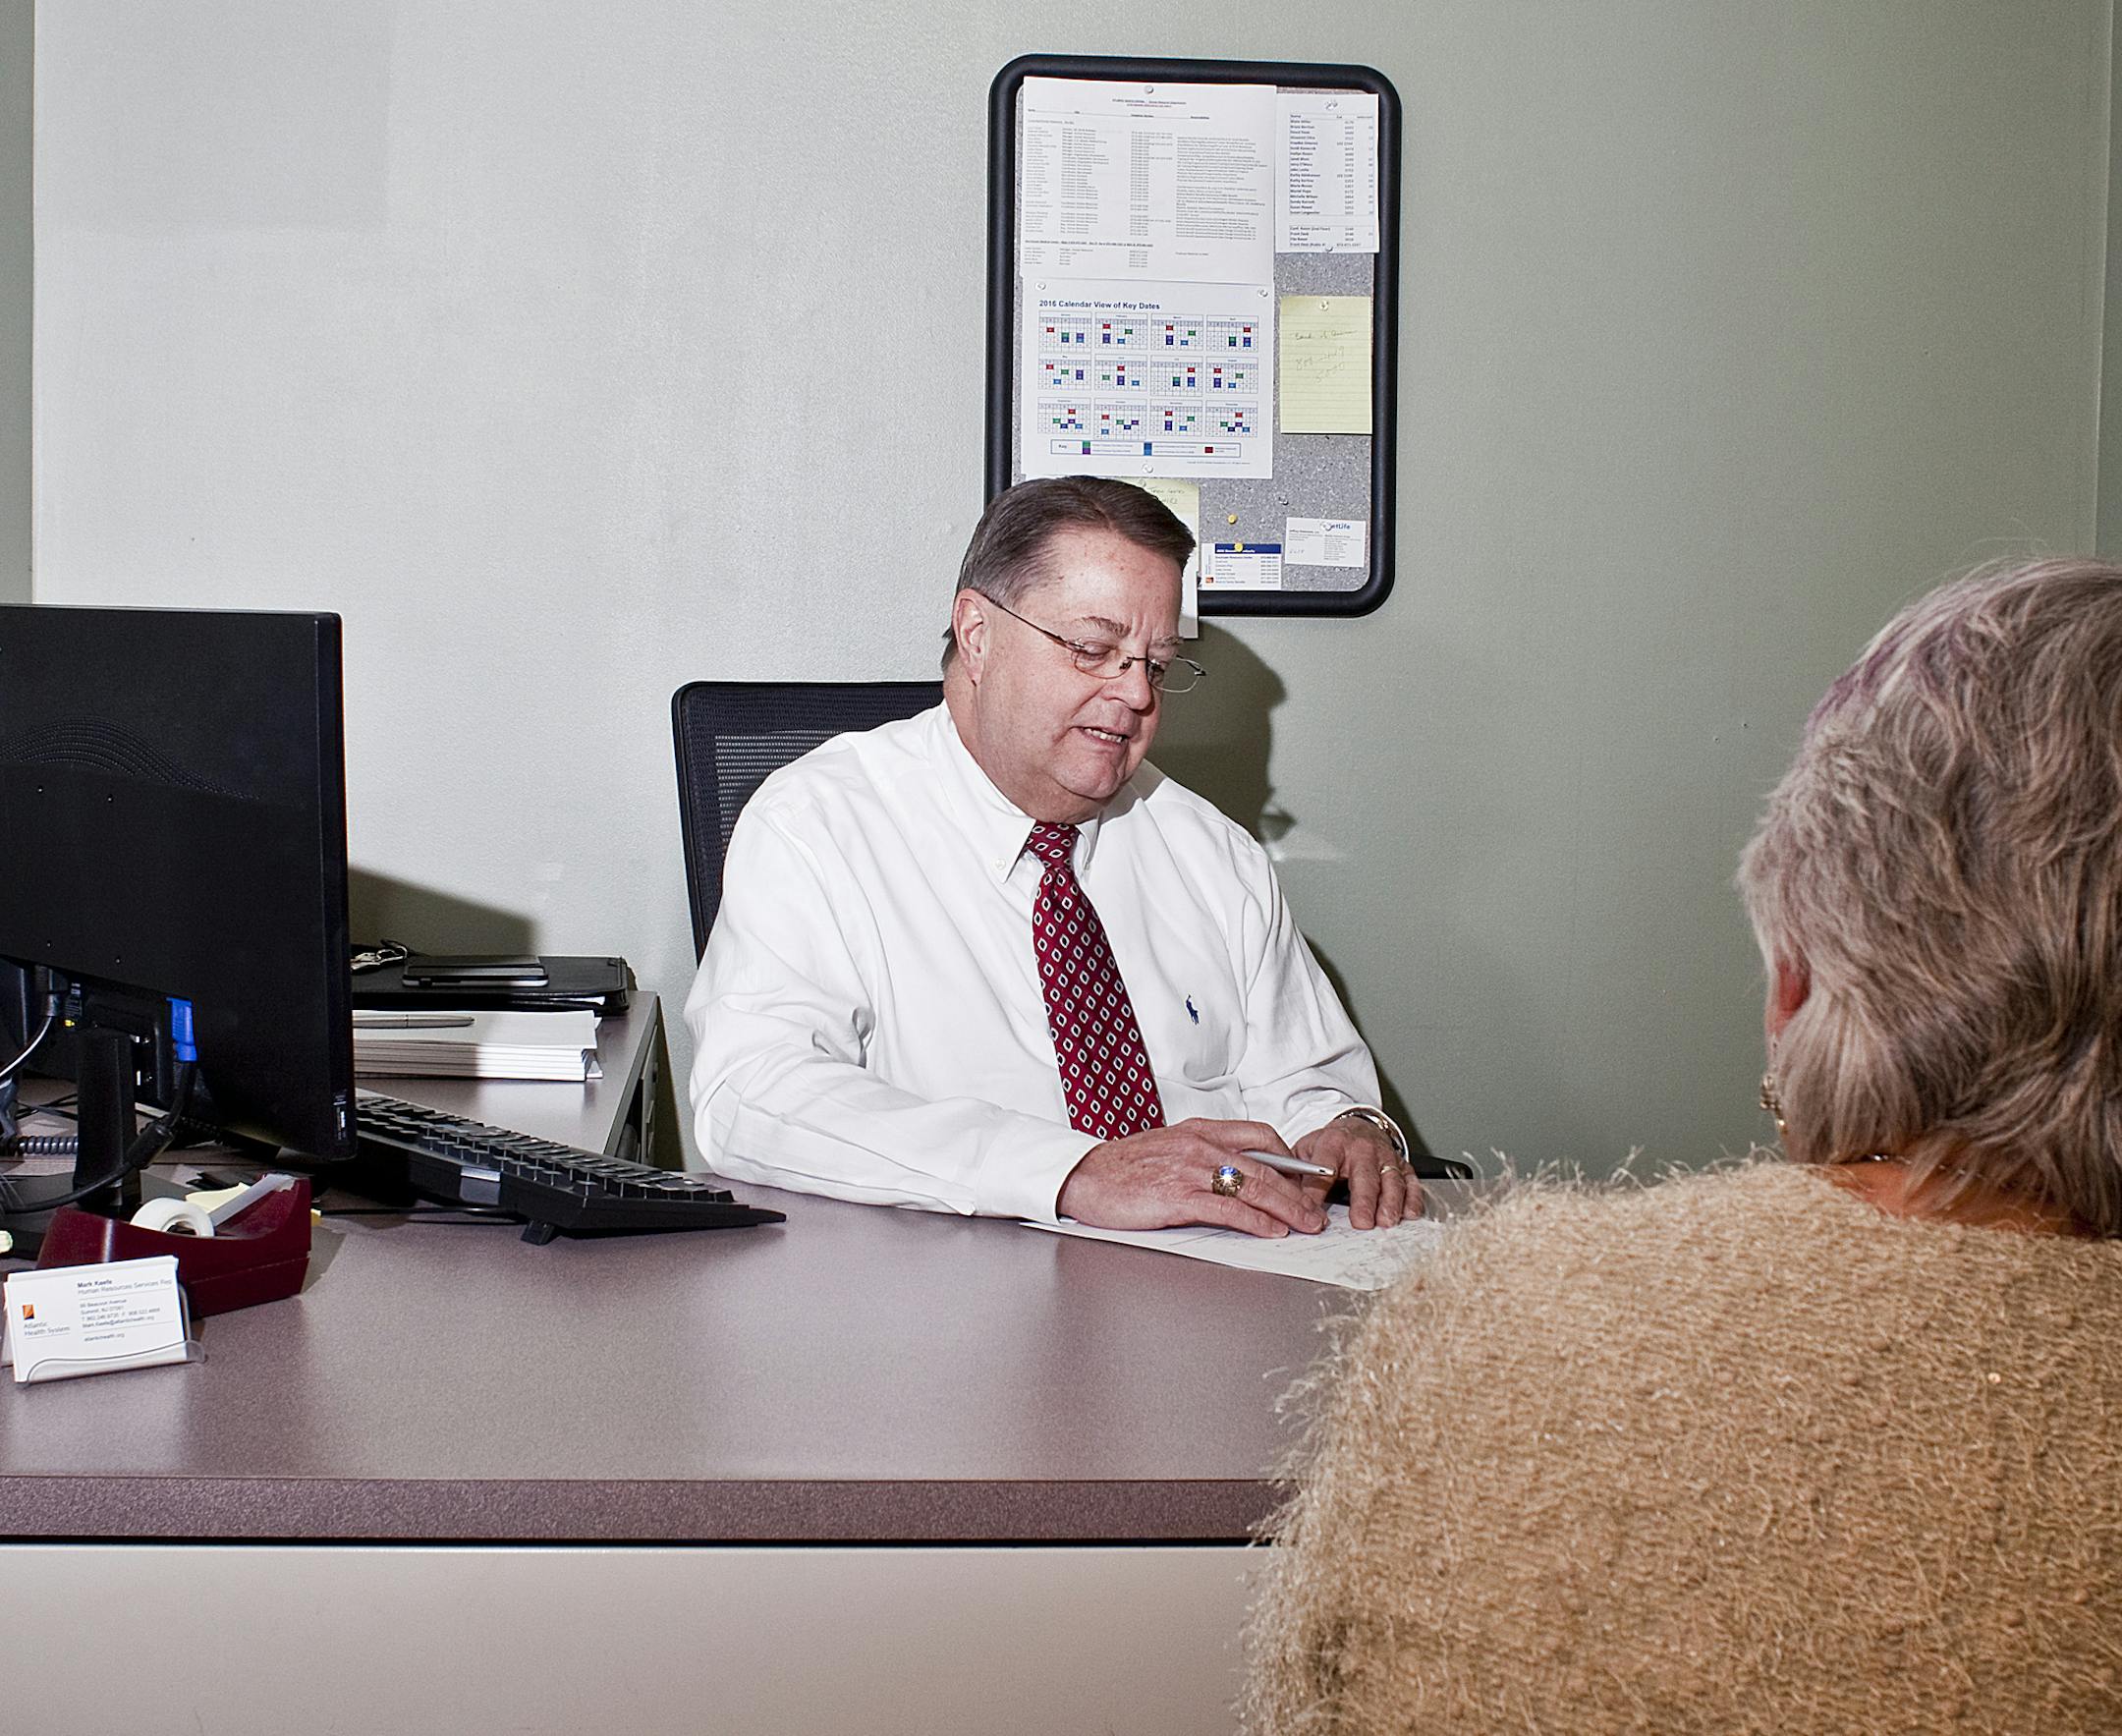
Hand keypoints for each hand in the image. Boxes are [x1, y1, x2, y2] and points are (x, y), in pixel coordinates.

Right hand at [1056, 1119, 1329, 1237]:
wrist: (1083, 1176)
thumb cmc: (1123, 1168)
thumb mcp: (1169, 1148)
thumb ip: (1204, 1155)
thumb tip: (1240, 1174)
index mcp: (1199, 1130)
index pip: (1260, 1135)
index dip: (1289, 1158)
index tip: (1305, 1179)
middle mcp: (1199, 1145)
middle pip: (1264, 1165)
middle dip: (1298, 1190)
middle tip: (1318, 1210)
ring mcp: (1188, 1170)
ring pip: (1252, 1186)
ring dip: (1287, 1207)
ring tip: (1307, 1224)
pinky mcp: (1176, 1197)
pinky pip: (1226, 1208)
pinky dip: (1255, 1220)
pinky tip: (1271, 1231)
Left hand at [1296, 1115, 1421, 1228]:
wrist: (1358, 1127)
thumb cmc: (1331, 1145)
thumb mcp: (1306, 1149)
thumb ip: (1295, 1171)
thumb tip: (1283, 1196)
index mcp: (1334, 1143)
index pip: (1324, 1165)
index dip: (1318, 1188)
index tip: (1312, 1208)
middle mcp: (1363, 1149)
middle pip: (1364, 1176)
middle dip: (1364, 1200)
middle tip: (1362, 1222)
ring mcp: (1385, 1158)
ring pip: (1391, 1180)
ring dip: (1390, 1202)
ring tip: (1386, 1222)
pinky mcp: (1402, 1166)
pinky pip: (1411, 1181)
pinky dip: (1413, 1198)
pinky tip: (1409, 1213)